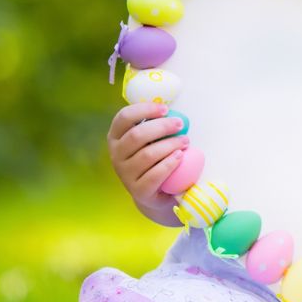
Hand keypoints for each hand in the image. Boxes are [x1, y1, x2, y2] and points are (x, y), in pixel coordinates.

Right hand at [107, 103, 186, 226]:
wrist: (154, 193)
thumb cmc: (153, 159)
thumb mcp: (149, 141)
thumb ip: (155, 127)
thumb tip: (174, 115)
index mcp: (116, 137)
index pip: (124, 117)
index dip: (145, 109)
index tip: (165, 108)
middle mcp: (116, 155)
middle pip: (137, 135)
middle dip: (162, 127)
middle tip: (179, 124)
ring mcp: (125, 174)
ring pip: (147, 155)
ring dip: (170, 145)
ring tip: (185, 141)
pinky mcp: (138, 190)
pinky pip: (155, 175)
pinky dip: (170, 163)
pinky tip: (180, 156)